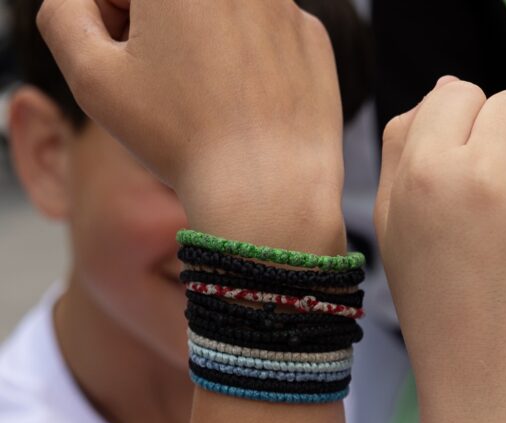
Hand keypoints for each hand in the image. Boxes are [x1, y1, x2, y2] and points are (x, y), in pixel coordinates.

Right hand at [37, 0, 344, 240]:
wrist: (269, 190)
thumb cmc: (178, 137)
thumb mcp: (91, 77)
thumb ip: (62, 14)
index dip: (113, 23)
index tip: (128, 61)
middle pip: (175, 1)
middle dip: (160, 29)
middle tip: (167, 87)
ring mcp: (282, 0)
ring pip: (221, 13)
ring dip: (204, 44)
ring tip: (209, 103)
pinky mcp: (312, 35)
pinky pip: (264, 39)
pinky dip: (249, 65)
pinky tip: (246, 109)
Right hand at [375, 79, 505, 422]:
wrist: (496, 391)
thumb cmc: (441, 312)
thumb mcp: (395, 234)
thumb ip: (406, 151)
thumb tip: (449, 85)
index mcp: (429, 174)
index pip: (458, 94)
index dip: (462, 138)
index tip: (466, 185)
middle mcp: (491, 178)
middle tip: (500, 219)